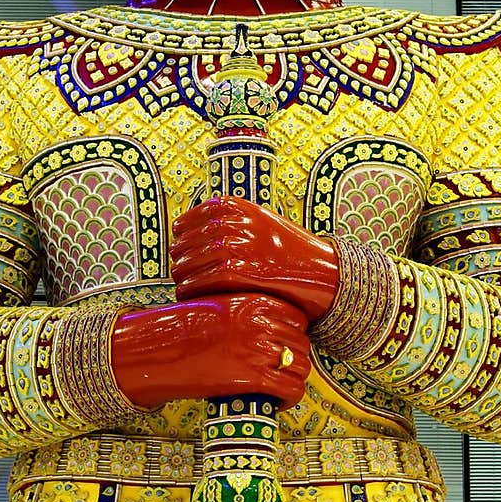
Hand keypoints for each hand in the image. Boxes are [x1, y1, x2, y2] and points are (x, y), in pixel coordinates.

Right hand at [111, 293, 310, 408]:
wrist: (161, 350)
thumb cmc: (187, 330)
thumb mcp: (221, 308)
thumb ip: (249, 314)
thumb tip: (272, 331)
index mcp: (255, 301)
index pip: (297, 317)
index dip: (294, 333)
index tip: (284, 345)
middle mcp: (262, 323)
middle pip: (301, 344)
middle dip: (294, 359)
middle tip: (280, 370)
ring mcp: (259, 350)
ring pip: (300, 368)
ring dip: (293, 379)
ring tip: (279, 387)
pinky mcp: (254, 379)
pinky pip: (291, 390)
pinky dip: (288, 398)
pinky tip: (277, 401)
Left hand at [171, 197, 339, 322]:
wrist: (324, 272)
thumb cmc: (292, 252)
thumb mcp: (265, 224)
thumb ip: (237, 223)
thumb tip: (200, 231)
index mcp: (245, 208)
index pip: (201, 212)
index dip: (185, 226)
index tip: (178, 236)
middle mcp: (241, 223)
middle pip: (194, 237)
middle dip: (181, 251)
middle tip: (177, 263)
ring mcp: (243, 247)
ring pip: (196, 259)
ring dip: (182, 272)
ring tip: (180, 281)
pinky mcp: (245, 272)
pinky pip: (206, 279)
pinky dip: (193, 287)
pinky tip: (188, 294)